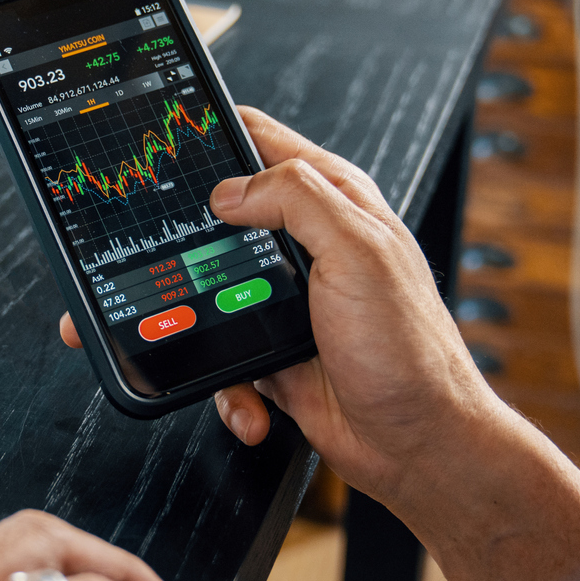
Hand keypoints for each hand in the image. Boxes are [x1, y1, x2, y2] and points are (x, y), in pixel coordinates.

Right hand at [61, 107, 493, 510]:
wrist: (418, 445)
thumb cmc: (410, 350)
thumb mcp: (358, 251)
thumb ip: (297, 199)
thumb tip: (231, 187)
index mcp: (334, 201)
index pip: (261, 142)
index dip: (212, 135)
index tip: (165, 148)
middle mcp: (309, 244)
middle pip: (219, 220)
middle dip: (184, 244)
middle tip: (161, 261)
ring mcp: (288, 300)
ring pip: (208, 294)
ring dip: (200, 329)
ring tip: (209, 348)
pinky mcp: (273, 351)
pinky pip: (223, 359)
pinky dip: (230, 389)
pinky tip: (252, 402)